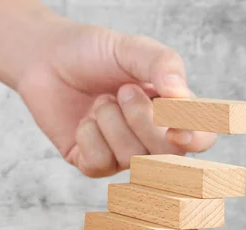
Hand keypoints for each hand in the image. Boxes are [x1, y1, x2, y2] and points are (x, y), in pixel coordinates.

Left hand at [16, 16, 215, 176]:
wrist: (46, 58)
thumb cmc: (93, 52)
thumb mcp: (131, 49)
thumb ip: (162, 64)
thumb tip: (181, 95)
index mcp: (171, 110)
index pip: (200, 138)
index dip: (196, 138)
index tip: (179, 129)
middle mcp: (151, 137)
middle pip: (168, 155)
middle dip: (143, 121)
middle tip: (122, 91)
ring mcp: (122, 153)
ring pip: (132, 160)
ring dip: (111, 123)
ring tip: (100, 101)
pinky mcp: (92, 163)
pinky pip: (100, 164)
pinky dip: (89, 136)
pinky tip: (84, 120)